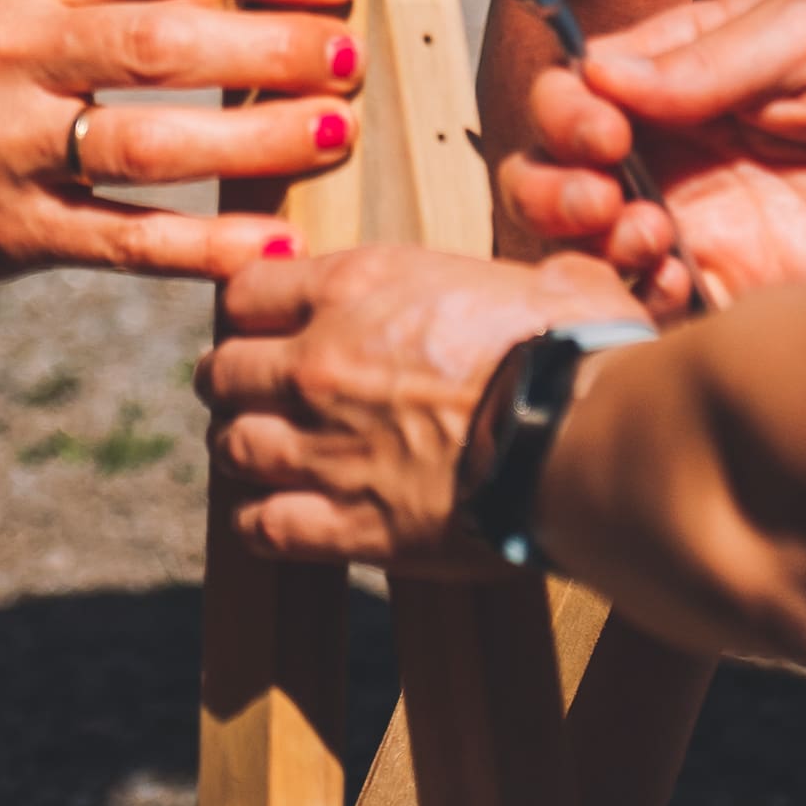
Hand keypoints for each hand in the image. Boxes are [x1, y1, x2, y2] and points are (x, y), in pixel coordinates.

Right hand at [0, 0, 373, 297]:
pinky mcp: (10, 232)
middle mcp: (11, 52)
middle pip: (170, 42)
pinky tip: (274, 246)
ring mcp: (7, 147)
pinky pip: (123, 242)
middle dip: (279, 49)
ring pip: (156, 144)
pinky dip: (205, 248)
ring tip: (334, 135)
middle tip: (350, 58)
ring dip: (259, 142)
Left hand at [203, 243, 650, 568]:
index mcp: (359, 287)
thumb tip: (557, 283)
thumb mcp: (550, 279)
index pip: (248, 290)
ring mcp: (324, 447)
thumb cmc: (578, 350)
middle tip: (248, 393)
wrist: (583, 438)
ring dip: (240, 449)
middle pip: (221, 371)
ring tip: (257, 455)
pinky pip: (263, 527)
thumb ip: (523, 278)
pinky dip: (259, 523)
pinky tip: (272, 519)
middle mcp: (320, 362)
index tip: (263, 324)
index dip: (251, 309)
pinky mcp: (348, 524)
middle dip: (231, 382)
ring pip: (230, 447)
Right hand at [500, 0, 805, 303]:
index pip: (581, 90)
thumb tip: (601, 75)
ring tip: (645, 234)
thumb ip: (709, 59)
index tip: (605, 127)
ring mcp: (705, 216)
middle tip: (602, 193)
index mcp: (681, 71)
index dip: (568, 111)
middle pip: (561, 173)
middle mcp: (677, 145)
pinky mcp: (743, 282)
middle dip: (554, 186)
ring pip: (595, 244)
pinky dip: (643, 297)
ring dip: (592, 243)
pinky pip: (662, 301)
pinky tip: (675, 279)